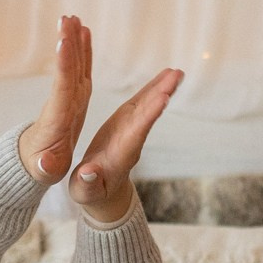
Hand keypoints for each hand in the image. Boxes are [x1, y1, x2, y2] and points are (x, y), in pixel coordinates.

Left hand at [18, 16, 93, 182]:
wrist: (32, 161)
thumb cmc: (42, 167)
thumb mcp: (44, 171)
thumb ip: (47, 166)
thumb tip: (45, 164)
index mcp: (57, 118)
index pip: (61, 88)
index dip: (64, 65)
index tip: (63, 41)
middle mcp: (62, 102)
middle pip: (66, 69)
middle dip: (67, 43)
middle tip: (66, 19)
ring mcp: (68, 97)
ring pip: (73, 65)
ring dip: (73, 41)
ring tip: (73, 17)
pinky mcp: (74, 97)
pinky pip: (80, 69)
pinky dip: (83, 50)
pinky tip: (84, 31)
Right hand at [70, 67, 182, 222]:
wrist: (101, 191)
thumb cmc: (90, 192)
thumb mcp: (84, 191)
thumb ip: (87, 183)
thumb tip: (87, 172)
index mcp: (121, 155)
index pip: (138, 132)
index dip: (150, 115)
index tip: (163, 99)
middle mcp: (131, 140)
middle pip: (147, 115)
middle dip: (161, 95)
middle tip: (177, 76)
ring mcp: (130, 130)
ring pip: (147, 105)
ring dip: (162, 87)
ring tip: (177, 71)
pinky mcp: (126, 123)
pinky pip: (141, 103)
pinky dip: (152, 88)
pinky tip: (166, 76)